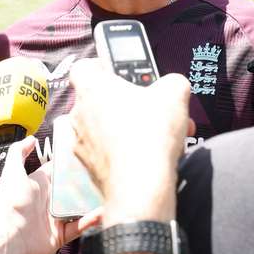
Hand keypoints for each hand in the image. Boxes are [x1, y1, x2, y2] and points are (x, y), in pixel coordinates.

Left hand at [0, 135, 99, 253]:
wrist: (9, 238)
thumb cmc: (10, 204)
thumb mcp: (12, 172)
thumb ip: (18, 153)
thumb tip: (30, 138)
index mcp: (39, 186)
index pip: (58, 172)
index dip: (70, 165)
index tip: (86, 157)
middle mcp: (48, 201)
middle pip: (72, 189)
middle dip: (85, 183)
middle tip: (102, 175)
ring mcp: (55, 219)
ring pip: (79, 207)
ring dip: (92, 202)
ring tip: (107, 193)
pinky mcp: (61, 235)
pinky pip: (80, 226)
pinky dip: (91, 220)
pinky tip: (102, 212)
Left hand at [69, 58, 190, 224]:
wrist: (141, 186)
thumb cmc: (150, 134)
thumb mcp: (174, 92)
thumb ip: (172, 81)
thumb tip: (173, 85)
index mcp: (92, 87)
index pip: (84, 67)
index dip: (103, 68)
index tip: (122, 75)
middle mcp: (79, 113)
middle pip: (100, 99)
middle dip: (127, 102)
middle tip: (152, 107)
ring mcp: (82, 142)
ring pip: (106, 127)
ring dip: (130, 128)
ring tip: (160, 135)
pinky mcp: (90, 167)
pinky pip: (108, 151)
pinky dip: (126, 151)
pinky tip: (150, 155)